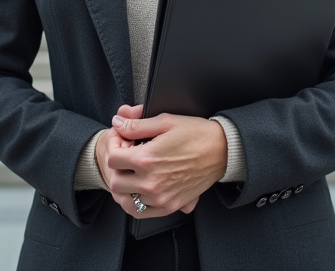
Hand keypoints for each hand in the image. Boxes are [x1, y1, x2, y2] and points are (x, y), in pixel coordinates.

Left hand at [104, 105, 226, 217]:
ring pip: (125, 200)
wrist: (222, 151)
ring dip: (123, 186)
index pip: (112, 159)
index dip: (115, 145)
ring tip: (131, 173)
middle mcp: (151, 182)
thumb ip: (136, 124)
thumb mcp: (165, 121)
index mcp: (147, 159)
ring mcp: (160, 197)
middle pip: (115, 182)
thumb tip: (117, 122)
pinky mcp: (170, 205)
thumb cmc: (196, 134)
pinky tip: (138, 190)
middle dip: (116, 167)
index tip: (123, 141)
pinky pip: (141, 212)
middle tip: (126, 157)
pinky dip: (135, 203)